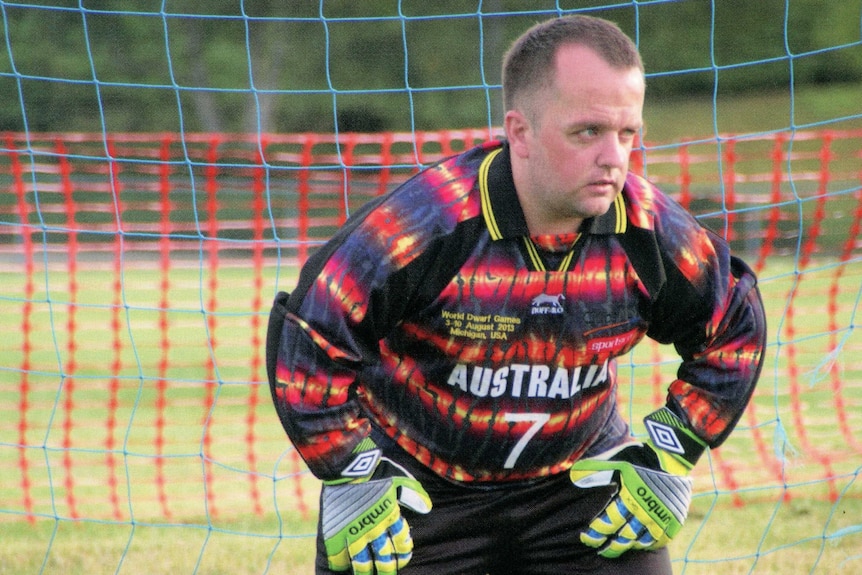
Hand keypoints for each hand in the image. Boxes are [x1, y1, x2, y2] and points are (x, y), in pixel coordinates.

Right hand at [321, 459, 431, 574]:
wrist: (347, 467)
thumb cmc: (375, 470)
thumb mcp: (400, 478)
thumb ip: (413, 494)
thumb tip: (427, 508)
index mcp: (390, 517)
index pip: (401, 543)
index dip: (403, 554)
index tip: (402, 559)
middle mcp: (374, 528)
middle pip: (384, 558)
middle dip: (387, 569)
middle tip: (387, 574)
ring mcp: (354, 533)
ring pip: (362, 562)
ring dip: (366, 572)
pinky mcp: (336, 533)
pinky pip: (339, 557)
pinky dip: (342, 565)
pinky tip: (344, 568)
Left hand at [569, 408, 705, 557]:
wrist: (670, 455)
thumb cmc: (638, 456)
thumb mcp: (615, 459)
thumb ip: (595, 469)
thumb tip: (573, 476)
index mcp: (629, 496)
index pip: (610, 522)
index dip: (598, 532)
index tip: (587, 538)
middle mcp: (646, 510)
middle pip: (625, 536)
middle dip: (611, 545)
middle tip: (601, 550)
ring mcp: (662, 516)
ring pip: (643, 540)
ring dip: (629, 545)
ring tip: (618, 548)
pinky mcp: (675, 519)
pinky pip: (662, 539)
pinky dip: (650, 544)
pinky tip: (641, 544)